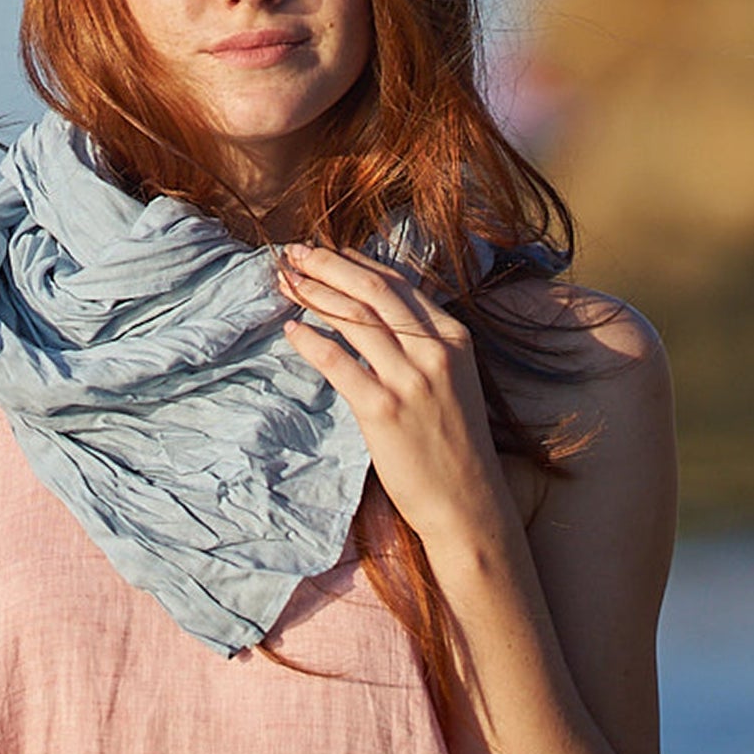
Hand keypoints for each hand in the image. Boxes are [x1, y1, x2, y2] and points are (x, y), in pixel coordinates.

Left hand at [277, 243, 504, 555]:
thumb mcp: (453, 381)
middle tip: (294, 253)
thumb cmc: (455, 445)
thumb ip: (422, 346)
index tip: (327, 251)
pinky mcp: (382, 410)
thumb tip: (377, 315)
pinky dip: (311, 341)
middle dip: (329, 265)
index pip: (400, 285)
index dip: (358, 263)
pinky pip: (338, 363)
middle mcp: (434, 352)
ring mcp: (409, 381)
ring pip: (355, 319)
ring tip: (285, 280)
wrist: (467, 502)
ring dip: (315, 293)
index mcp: (454, 339)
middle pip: (374, 291)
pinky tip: (291, 329)